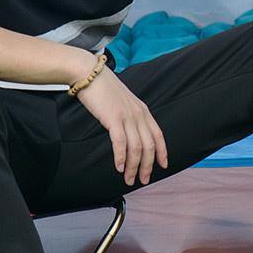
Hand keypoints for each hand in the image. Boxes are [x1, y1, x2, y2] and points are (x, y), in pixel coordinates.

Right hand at [76, 66, 167, 185]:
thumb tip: (129, 133)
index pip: (158, 135)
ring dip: (133, 166)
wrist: (88, 73)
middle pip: (149, 146)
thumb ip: (129, 116)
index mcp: (143, 111)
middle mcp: (139, 114)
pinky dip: (121, 157)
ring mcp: (127, 116)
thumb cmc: (103, 89)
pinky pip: (120, 142)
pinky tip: (119, 167)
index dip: (162, 152)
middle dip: (147, 166)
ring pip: (136, 148)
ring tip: (129, 178)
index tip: (163, 166)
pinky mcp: (113, 118)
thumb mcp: (123, 102)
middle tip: (142, 180)